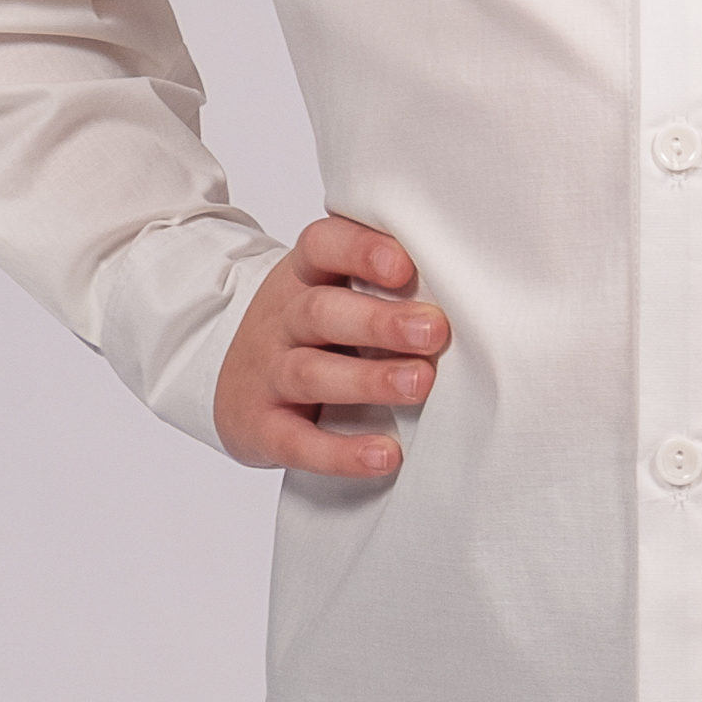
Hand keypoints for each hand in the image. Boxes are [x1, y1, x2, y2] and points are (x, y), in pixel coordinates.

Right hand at [213, 214, 446, 477]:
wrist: (229, 383)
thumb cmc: (311, 332)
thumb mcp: (334, 293)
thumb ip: (387, 286)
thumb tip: (472, 289)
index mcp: (304, 276)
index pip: (322, 246)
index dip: (360, 251)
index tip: (406, 265)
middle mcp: (281, 320)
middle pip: (321, 311)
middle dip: (380, 322)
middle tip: (434, 332)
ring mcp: (267, 373)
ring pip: (311, 372)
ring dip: (368, 380)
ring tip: (419, 384)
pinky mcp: (260, 427)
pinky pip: (297, 441)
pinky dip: (341, 452)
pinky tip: (385, 455)